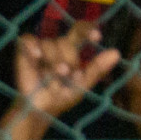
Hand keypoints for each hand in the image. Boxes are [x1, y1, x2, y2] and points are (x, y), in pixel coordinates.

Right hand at [4, 25, 119, 138]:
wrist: (40, 110)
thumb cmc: (61, 97)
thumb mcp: (82, 85)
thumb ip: (97, 68)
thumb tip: (116, 52)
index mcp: (71, 51)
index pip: (80, 30)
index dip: (87, 29)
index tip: (97, 36)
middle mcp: (56, 46)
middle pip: (66, 40)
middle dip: (69, 58)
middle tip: (67, 74)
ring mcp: (40, 47)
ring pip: (49, 43)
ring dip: (53, 60)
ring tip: (53, 76)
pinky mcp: (24, 51)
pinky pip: (28, 40)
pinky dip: (33, 46)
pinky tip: (37, 57)